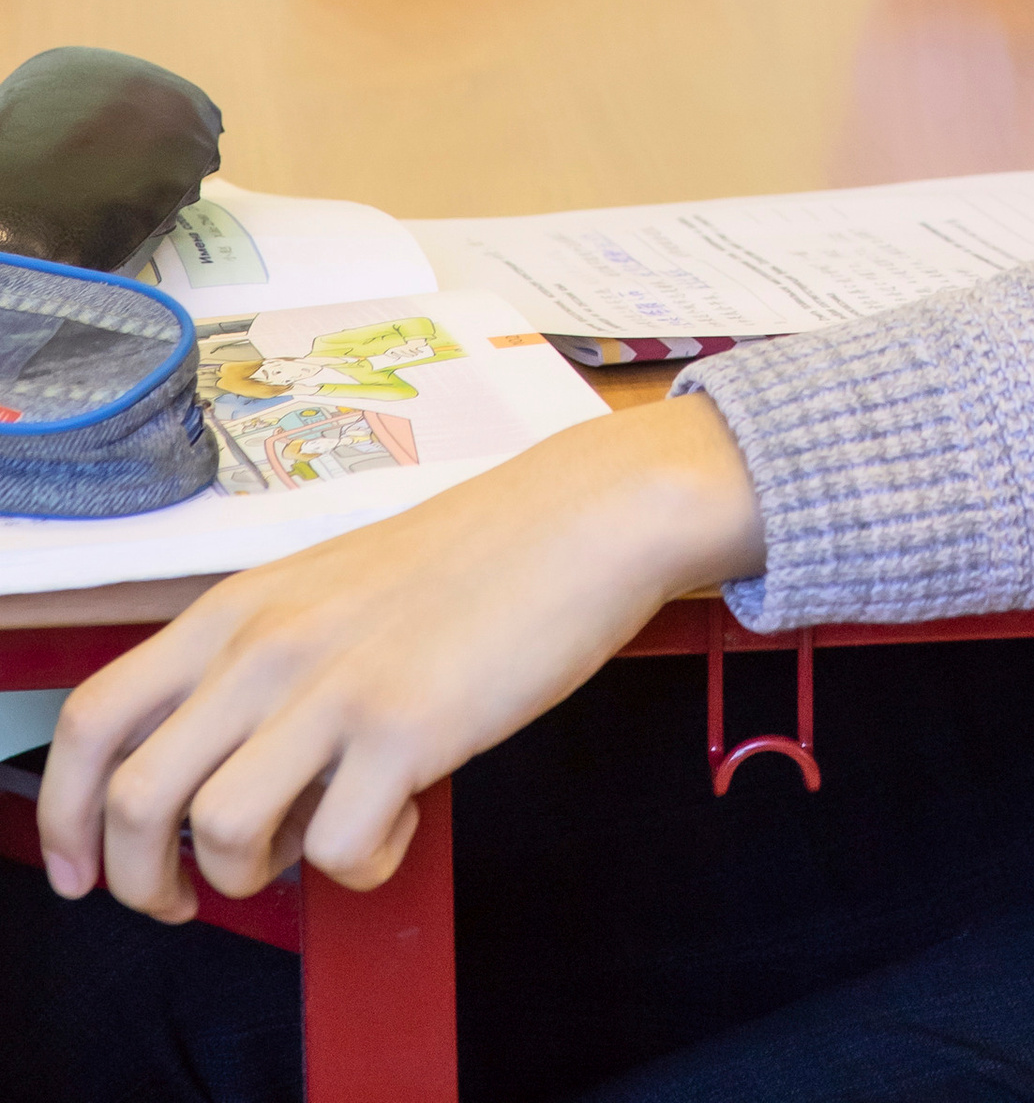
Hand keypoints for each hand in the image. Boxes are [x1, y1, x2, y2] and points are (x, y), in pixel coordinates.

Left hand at [37, 396, 761, 923]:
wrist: (582, 517)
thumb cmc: (471, 554)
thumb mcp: (328, 588)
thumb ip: (261, 663)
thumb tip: (224, 766)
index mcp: (239, 609)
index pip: (97, 718)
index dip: (67, 814)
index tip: (83, 870)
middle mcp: (268, 645)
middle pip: (136, 798)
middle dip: (144, 882)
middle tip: (188, 900)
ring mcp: (335, 686)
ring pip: (218, 833)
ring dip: (256, 875)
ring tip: (311, 846)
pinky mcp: (408, 728)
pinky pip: (337, 852)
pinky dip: (361, 866)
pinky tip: (400, 819)